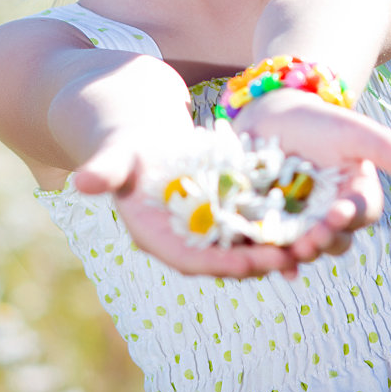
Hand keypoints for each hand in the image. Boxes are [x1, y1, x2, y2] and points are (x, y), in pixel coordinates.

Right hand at [73, 139, 302, 278]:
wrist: (134, 128)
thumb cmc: (120, 139)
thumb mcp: (115, 152)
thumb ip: (104, 170)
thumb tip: (81, 182)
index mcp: (152, 235)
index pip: (189, 259)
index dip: (220, 263)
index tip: (249, 263)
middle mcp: (180, 239)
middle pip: (223, 257)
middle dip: (257, 260)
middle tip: (293, 258)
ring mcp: (201, 226)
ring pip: (241, 244)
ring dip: (272, 248)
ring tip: (309, 245)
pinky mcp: (218, 210)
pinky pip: (249, 222)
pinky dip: (274, 224)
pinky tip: (306, 220)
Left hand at [229, 90, 390, 265]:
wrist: (275, 118)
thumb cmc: (320, 122)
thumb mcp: (350, 129)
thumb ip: (381, 145)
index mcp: (356, 197)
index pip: (360, 211)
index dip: (351, 215)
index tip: (340, 212)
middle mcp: (333, 220)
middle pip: (334, 239)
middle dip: (323, 241)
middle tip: (310, 240)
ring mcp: (302, 228)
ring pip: (304, 248)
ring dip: (298, 254)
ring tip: (288, 253)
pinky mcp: (271, 229)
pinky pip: (273, 249)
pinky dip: (272, 258)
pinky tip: (268, 263)